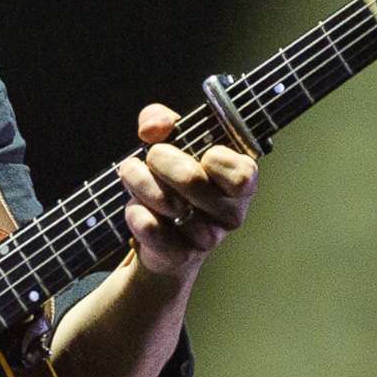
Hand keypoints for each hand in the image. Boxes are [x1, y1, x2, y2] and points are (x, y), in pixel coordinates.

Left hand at [116, 103, 257, 275]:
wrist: (157, 236)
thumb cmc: (171, 179)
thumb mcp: (169, 141)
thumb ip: (161, 119)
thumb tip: (153, 128)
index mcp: (242, 182)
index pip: (241, 173)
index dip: (214, 159)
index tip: (201, 153)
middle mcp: (232, 213)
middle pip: (192, 179)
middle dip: (159, 159)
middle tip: (151, 157)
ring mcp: (208, 239)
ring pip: (166, 202)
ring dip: (140, 184)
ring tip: (136, 180)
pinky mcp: (181, 257)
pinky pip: (150, 228)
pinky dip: (135, 212)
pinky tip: (137, 208)